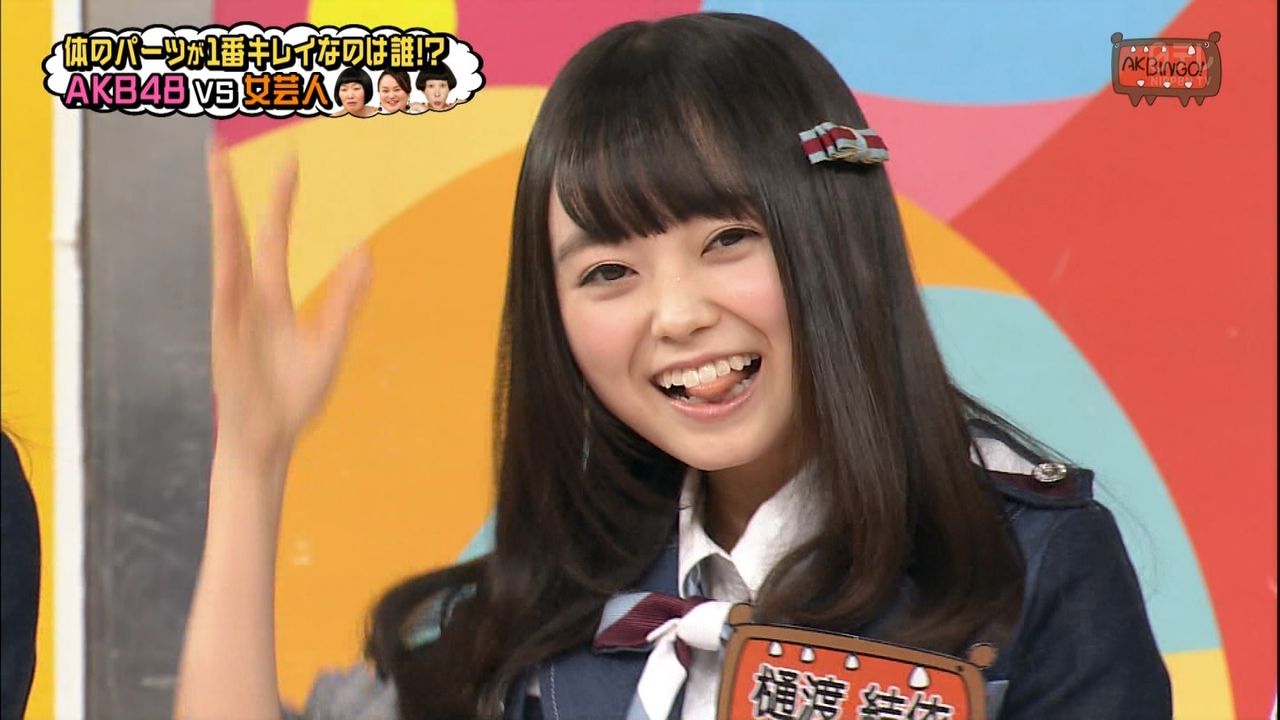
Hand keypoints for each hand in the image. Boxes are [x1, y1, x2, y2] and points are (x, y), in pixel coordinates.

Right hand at [207, 150, 370, 469]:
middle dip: (234, 189)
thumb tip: (365, 255)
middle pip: (241, 231)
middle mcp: (247, 296)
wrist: (270, 441)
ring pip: (226, 248)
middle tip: (228, 142)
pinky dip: (227, 257)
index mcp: (272, 298)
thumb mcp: (330, 342)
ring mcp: (232, 311)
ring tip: (217, 165)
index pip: (275, 237)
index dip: (281, 201)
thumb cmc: (294, 396)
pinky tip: (228, 230)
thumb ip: (345, 299)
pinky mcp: (224, 331)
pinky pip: (225, 287)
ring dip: (221, 208)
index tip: (289, 161)